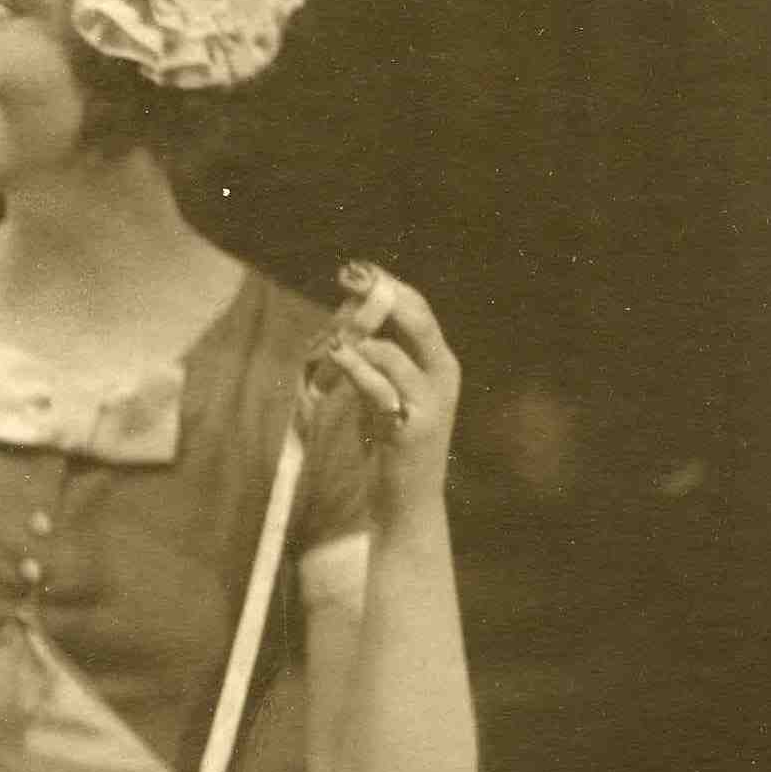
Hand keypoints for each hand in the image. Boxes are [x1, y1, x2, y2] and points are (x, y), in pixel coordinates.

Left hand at [307, 263, 460, 515]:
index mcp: (440, 362)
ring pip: (394, 353)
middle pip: (417, 319)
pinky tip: (335, 356)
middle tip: (346, 278)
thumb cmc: (390, 445)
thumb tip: (340, 326)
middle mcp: (444, 376)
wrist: (406, 502)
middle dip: (379, 295)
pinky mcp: (412, 428)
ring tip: (327, 343)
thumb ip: (370, 360)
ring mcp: (432, 402)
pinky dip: (355, 368)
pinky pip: (379, 388)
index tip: (353, 269)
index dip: (386, 285)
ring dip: (355, 340)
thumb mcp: (381, 392)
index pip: (418, 309)